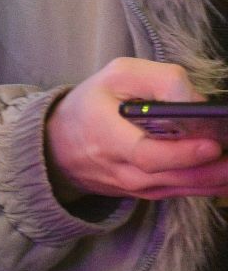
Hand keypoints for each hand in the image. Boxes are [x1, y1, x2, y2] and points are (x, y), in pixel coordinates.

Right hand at [45, 58, 227, 200]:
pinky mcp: (145, 193)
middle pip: (172, 176)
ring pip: (182, 188)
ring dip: (217, 180)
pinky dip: (210, 187)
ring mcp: (134, 186)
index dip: (181, 153)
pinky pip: (181, 193)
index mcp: (106, 136)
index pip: (146, 154)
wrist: (59, 146)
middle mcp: (121, 169)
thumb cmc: (91, 105)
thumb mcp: (115, 77)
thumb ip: (157, 80)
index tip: (212, 144)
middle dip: (213, 169)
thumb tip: (195, 101)